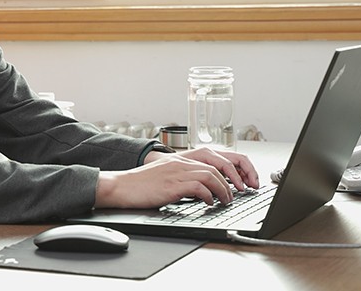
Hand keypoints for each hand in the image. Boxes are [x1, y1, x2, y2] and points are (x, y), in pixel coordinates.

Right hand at [95, 148, 259, 208]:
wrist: (120, 186)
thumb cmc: (140, 185)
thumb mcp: (164, 177)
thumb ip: (183, 179)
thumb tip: (202, 191)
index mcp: (179, 159)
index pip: (213, 156)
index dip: (231, 168)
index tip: (241, 180)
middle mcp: (180, 161)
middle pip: (217, 164)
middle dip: (234, 179)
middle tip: (240, 192)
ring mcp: (176, 171)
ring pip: (211, 175)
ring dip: (224, 190)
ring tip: (227, 201)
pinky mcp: (172, 184)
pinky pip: (198, 186)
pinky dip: (209, 195)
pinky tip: (209, 203)